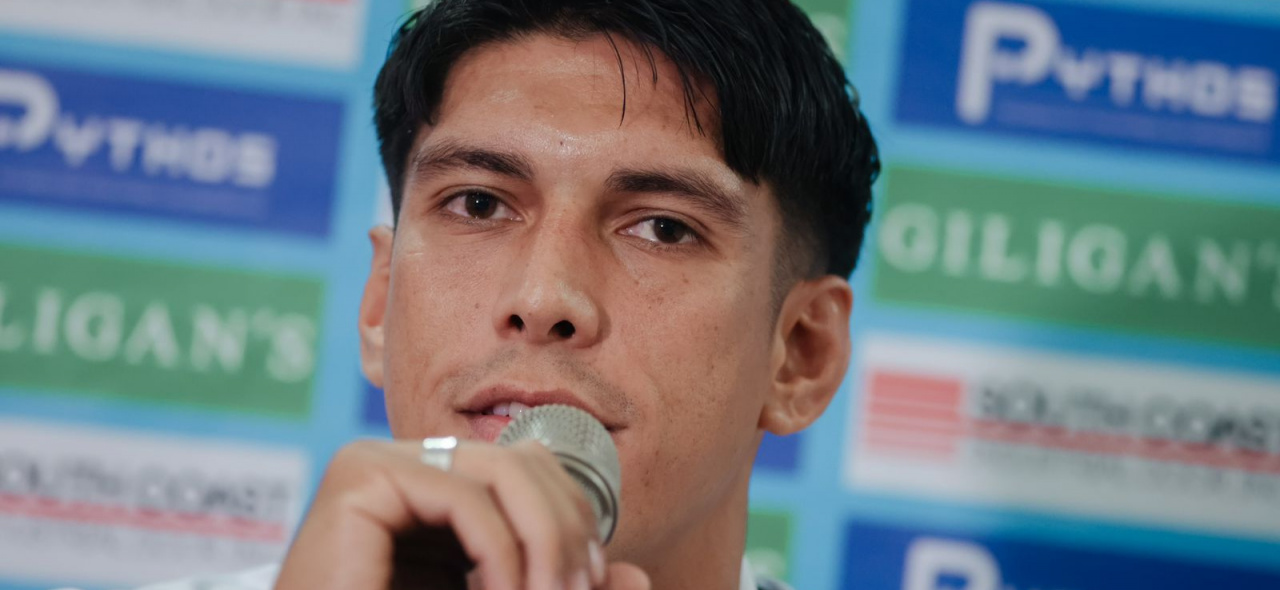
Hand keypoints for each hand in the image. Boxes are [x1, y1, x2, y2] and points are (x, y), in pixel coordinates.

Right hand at [273, 439, 648, 589]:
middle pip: (524, 462)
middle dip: (568, 530)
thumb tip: (638, 578)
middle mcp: (406, 466)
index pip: (531, 470)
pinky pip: (460, 495)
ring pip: (503, 470)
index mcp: (437, 491)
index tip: (593, 583)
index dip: (576, 519)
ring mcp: (379, 464)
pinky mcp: (358, 478)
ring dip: (543, 542)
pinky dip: (500, 552)